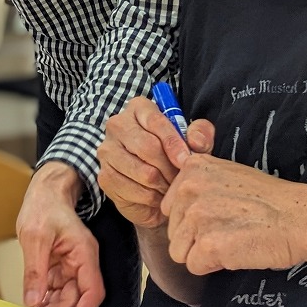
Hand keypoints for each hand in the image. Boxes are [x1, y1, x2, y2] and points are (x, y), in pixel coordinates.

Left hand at [16, 162, 103, 306]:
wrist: (44, 191)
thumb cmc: (44, 206)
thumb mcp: (35, 238)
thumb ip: (35, 272)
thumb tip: (33, 301)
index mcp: (84, 253)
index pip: (93, 291)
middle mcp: (82, 261)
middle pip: (79, 297)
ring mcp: (72, 263)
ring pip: (68, 295)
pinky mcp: (60, 264)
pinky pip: (57, 287)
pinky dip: (47, 297)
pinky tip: (34, 304)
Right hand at [98, 96, 213, 228]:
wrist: (155, 186)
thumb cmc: (173, 157)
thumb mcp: (193, 142)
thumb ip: (201, 135)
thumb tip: (196, 142)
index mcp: (138, 108)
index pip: (156, 121)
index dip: (174, 143)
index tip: (187, 160)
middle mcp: (117, 125)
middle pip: (148, 147)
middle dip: (170, 167)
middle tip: (182, 178)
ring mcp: (107, 151)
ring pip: (143, 172)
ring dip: (164, 184)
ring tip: (171, 187)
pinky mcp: (105, 176)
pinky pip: (135, 191)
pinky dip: (152, 198)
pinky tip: (158, 196)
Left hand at [161, 156, 306, 274]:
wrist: (300, 219)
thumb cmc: (270, 200)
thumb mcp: (229, 174)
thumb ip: (200, 185)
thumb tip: (178, 208)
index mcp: (193, 168)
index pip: (170, 207)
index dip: (193, 219)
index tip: (219, 216)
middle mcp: (189, 189)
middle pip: (173, 231)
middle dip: (196, 238)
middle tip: (229, 229)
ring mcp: (197, 216)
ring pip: (180, 252)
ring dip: (203, 254)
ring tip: (232, 240)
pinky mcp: (207, 245)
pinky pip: (194, 267)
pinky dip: (214, 266)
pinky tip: (236, 252)